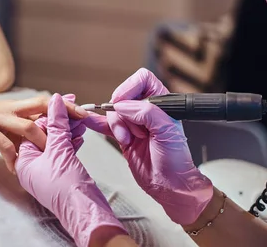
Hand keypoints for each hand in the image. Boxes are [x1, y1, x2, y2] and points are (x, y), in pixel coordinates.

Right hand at [0, 95, 88, 172]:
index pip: (42, 102)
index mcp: (10, 105)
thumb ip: (10, 125)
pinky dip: (12, 158)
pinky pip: (3, 143)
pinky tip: (14, 169)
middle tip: (83, 124)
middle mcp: (6, 107)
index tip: (83, 111)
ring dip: (42, 142)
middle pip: (42, 106)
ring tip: (51, 157)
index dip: (63, 105)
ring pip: (28, 125)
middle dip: (65, 114)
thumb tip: (30, 134)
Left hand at [15, 94, 126, 246]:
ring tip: (81, 120)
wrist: (85, 212)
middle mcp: (32, 165)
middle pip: (44, 134)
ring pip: (55, 142)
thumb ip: (56, 123)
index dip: (50, 114)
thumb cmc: (67, 188)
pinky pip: (63, 152)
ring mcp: (46, 170)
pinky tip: (80, 136)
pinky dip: (72, 142)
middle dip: (61, 121)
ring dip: (68, 130)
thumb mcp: (59, 150)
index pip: (33, 128)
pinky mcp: (60, 173)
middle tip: (76, 110)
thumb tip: (55, 101)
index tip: (65, 103)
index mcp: (24, 161)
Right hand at [86, 68, 213, 225]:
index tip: (123, 102)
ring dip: (116, 126)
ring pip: (113, 112)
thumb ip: (146, 113)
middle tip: (132, 129)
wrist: (169, 186)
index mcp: (162, 103)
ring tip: (127, 139)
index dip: (129, 87)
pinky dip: (96, 122)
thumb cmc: (177, 161)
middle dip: (122, 113)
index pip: (142, 80)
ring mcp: (134, 123)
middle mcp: (147, 110)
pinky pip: (106, 125)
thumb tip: (123, 105)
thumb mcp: (166, 131)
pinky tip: (89, 119)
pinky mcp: (123, 136)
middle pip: (123, 96)